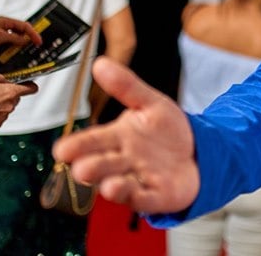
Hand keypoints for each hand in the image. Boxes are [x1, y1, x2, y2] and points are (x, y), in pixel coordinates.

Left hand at [0, 17, 42, 52]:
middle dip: (29, 38)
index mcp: (5, 21)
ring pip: (16, 38)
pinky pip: (9, 44)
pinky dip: (14, 48)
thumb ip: (14, 38)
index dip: (33, 33)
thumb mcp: (0, 36)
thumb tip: (26, 40)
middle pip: (21, 31)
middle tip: (35, 45)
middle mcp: (4, 26)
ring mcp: (1, 34)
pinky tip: (16, 53)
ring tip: (27, 50)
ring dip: (21, 44)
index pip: (24, 26)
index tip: (38, 41)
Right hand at [0, 74, 37, 130]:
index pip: (30, 89)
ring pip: (6, 109)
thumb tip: (4, 80)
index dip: (30, 87)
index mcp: (10, 92)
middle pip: (15, 99)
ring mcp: (3, 116)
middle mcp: (9, 106)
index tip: (30, 86)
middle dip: (8, 96)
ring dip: (0, 106)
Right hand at [53, 58, 199, 213]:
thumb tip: (100, 62)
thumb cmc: (167, 130)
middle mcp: (122, 161)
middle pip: (101, 166)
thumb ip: (127, 86)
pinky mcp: (156, 195)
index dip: (76, 146)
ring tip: (108, 186)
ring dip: (112, 187)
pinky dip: (136, 196)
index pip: (92, 141)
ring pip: (118, 186)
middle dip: (91, 168)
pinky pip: (143, 199)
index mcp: (117, 137)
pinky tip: (128, 192)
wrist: (199, 151)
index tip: (61, 150)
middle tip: (82, 168)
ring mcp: (137, 179)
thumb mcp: (151, 103)